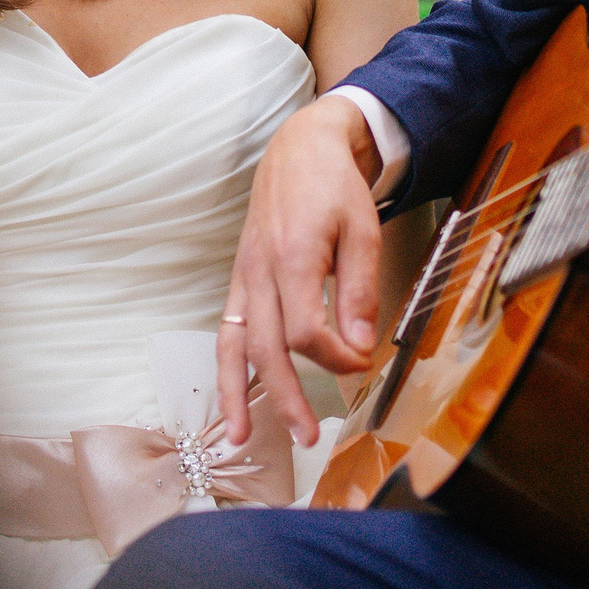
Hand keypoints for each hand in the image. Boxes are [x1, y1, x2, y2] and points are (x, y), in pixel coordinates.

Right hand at [218, 95, 381, 446]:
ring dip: (239, 394)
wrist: (300, 149)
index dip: (336, 357)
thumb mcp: (362, 230)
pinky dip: (225, 370)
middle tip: (308, 436)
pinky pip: (226, 330)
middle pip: (265, 347)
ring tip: (242, 438)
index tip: (363, 359)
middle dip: (285, 396)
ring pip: (234, 345)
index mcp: (293, 256)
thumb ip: (359, 289)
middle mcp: (260, 270)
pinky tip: (231, 402)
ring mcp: (244, 276)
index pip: (306, 330)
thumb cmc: (334, 188)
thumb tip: (359, 346)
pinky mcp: (239, 280)